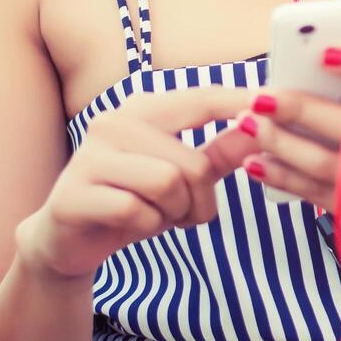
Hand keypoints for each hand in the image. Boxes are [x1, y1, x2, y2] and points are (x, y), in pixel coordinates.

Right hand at [15, 85, 262, 282]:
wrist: (68, 240)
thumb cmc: (134, 199)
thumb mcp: (183, 175)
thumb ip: (222, 151)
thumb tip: (263, 124)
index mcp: (142, 108)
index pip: (202, 100)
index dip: (239, 103)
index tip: (273, 102)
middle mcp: (113, 122)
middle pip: (191, 161)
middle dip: (200, 199)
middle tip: (186, 213)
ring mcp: (89, 155)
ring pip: (167, 186)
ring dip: (173, 214)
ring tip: (157, 216)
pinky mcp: (73, 193)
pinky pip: (135, 212)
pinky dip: (146, 227)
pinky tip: (130, 224)